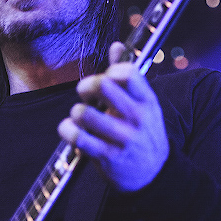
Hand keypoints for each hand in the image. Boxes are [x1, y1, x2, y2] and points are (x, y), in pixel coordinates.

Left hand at [57, 42, 168, 192]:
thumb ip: (128, 76)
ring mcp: (122, 139)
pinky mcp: (107, 157)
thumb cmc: (143, 133)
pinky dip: (67, 130)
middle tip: (85, 93)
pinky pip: (77, 137)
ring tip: (80, 115)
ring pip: (85, 113)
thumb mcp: (144, 105)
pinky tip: (70, 130)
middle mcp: (137, 118)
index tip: (104, 78)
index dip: (110, 70)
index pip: (129, 73)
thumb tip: (115, 45)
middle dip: (86, 86)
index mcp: (147, 102)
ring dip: (76, 111)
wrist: (154, 175)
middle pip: (103, 86)